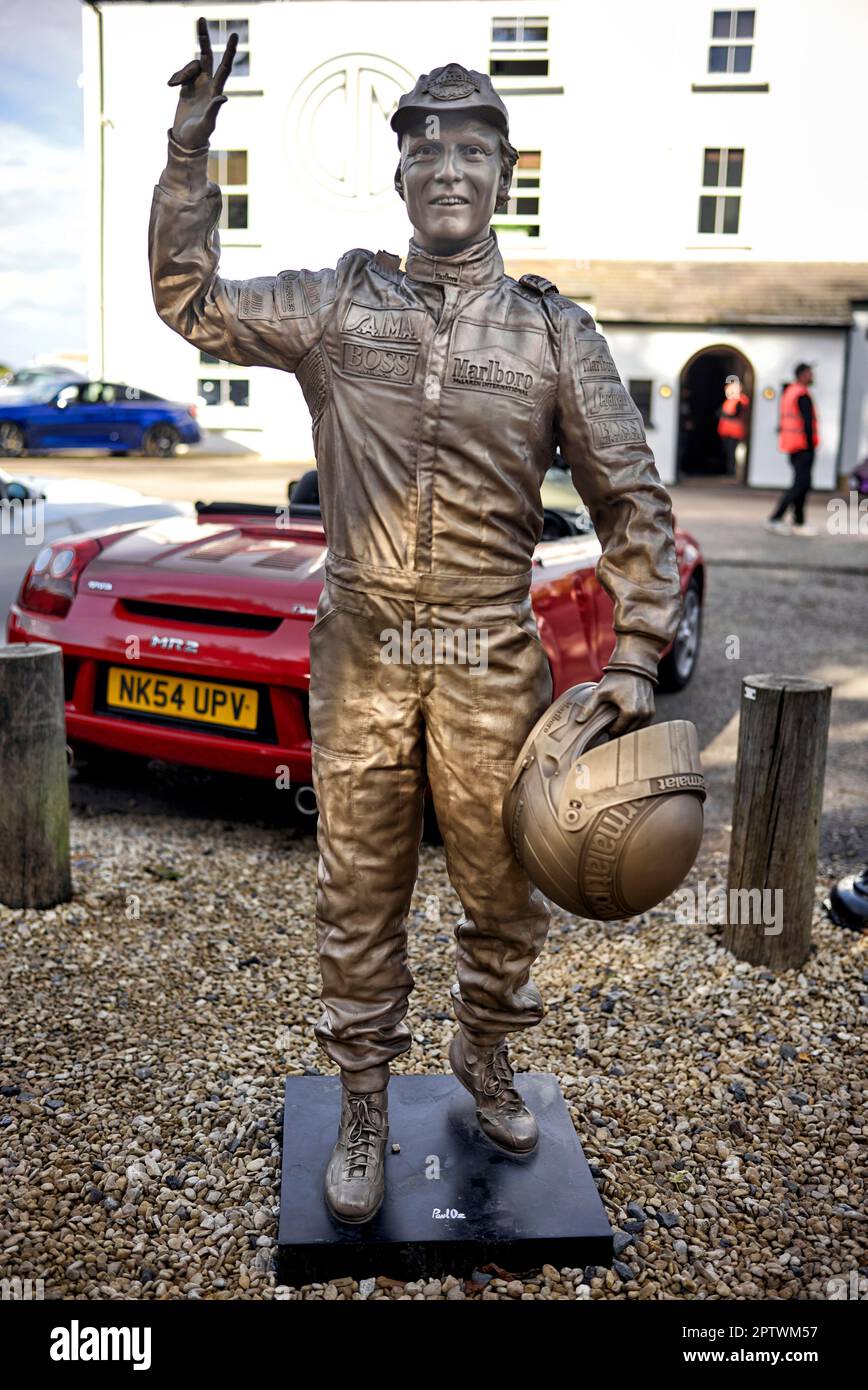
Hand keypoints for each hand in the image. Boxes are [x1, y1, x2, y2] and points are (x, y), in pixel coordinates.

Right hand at [168, 15, 236, 149]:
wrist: (185, 140)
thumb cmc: (198, 135)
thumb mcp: (207, 124)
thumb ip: (214, 110)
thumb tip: (223, 98)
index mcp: (216, 91)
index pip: (225, 67)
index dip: (230, 51)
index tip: (234, 35)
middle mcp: (208, 84)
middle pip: (207, 55)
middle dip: (204, 37)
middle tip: (202, 18)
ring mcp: (197, 84)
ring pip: (190, 65)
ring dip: (181, 72)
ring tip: (173, 86)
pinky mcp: (186, 86)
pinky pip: (181, 74)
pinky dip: (175, 78)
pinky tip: (171, 87)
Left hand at [574, 671, 654, 736]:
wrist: (635, 666)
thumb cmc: (616, 678)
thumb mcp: (600, 692)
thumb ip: (589, 708)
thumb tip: (578, 722)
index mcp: (630, 713)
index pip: (617, 732)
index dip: (608, 731)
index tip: (602, 727)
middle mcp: (642, 715)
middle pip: (626, 733)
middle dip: (617, 732)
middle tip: (608, 726)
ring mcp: (649, 713)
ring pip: (635, 730)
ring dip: (626, 729)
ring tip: (616, 722)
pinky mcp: (652, 711)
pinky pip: (642, 724)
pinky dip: (634, 725)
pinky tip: (625, 719)